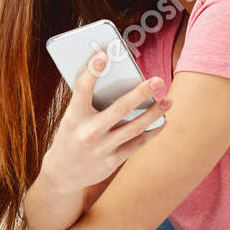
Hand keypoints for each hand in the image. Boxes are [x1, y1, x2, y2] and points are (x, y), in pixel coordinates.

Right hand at [43, 46, 171, 194]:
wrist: (61, 174)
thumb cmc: (70, 136)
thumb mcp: (71, 118)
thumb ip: (89, 101)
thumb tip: (116, 80)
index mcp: (73, 117)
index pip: (82, 90)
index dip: (92, 71)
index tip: (103, 55)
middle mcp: (88, 133)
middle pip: (119, 109)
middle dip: (141, 93)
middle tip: (158, 80)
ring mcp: (102, 148)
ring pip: (135, 127)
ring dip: (154, 113)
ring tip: (168, 100)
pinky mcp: (112, 161)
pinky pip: (137, 144)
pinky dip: (152, 132)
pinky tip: (162, 121)